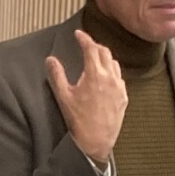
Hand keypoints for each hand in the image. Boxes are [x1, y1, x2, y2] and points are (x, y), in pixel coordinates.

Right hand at [49, 35, 127, 163]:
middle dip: (94, 46)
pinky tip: (105, 78)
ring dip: (105, 58)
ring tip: (95, 59)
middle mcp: (110, 78)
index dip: (84, 38)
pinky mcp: (123, 98)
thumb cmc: (79, 120)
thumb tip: (51, 60)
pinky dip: (112, 73)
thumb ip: (57, 75)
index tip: (78, 34)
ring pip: (114, 64)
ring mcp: (119, 88)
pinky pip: (120, 78)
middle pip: (105, 52)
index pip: (91, 48)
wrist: (95, 141)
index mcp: (95, 75)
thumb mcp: (63, 96)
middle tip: (86, 45)